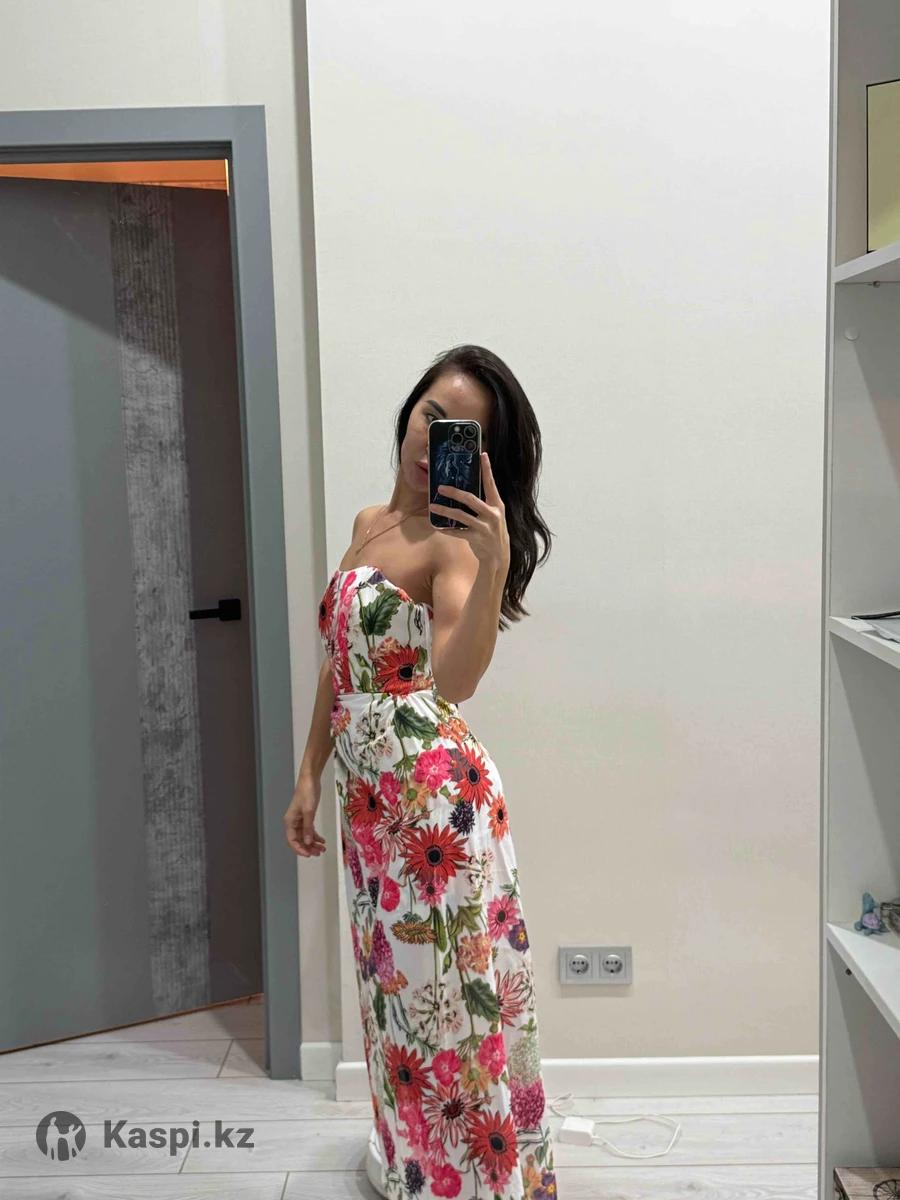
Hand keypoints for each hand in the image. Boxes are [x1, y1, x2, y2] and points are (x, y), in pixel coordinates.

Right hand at [284, 775, 326, 857]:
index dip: (300, 849)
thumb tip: (308, 842)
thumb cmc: (307, 792)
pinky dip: (315, 835)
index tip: (309, 854)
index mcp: (290, 821)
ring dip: (313, 843)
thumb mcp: (309, 811)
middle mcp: (293, 822)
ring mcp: (300, 819)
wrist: (310, 779)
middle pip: (299, 840)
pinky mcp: (306, 816)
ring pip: (305, 836)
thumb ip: (308, 828)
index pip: (292, 840)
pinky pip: (309, 830)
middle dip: (308, 848)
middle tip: (318, 853)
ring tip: (322, 848)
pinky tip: (322, 840)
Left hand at [428, 451, 509, 575]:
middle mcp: (493, 514)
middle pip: (471, 499)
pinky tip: (437, 526)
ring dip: (445, 511)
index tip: (482, 455)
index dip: (487, 469)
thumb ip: (483, 504)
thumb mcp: (493, 516)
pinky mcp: (477, 538)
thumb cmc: (492, 532)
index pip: (491, 484)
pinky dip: (447, 529)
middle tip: (440, 488)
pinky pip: (458, 532)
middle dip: (454, 492)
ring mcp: (485, 527)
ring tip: (432, 507)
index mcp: (497, 505)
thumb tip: (464, 490)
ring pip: (461, 516)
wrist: (499, 556)